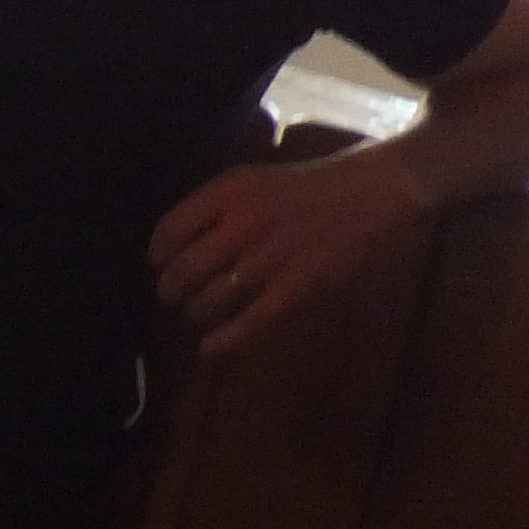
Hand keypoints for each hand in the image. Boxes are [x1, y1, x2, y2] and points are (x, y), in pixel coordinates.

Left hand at [146, 150, 423, 355]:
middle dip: (170, 289)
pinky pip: (249, 321)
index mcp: (228, 192)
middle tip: (172, 295)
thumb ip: (216, 206)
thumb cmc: (309, 184)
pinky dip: (225, 340)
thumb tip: (176, 241)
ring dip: (196, 311)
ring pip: (209, 299)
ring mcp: (268, 258)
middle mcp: (241, 224)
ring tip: (197, 312)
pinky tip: (209, 349)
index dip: (157, 255)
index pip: (169, 231)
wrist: (370, 192)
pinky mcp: (295, 287)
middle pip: (182, 270)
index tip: (158, 265)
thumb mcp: (253, 180)